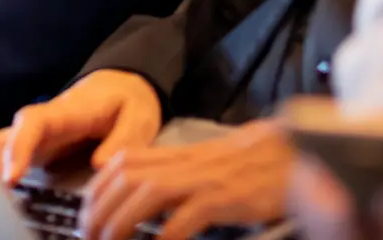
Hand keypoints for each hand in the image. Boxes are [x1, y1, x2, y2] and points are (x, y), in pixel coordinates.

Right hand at [0, 70, 163, 185]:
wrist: (119, 85)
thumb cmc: (127, 100)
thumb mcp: (139, 116)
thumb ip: (123, 139)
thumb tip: (98, 165)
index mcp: (67, 111)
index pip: (33, 122)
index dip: (18, 147)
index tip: (12, 176)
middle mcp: (44, 121)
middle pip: (6, 136)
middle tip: (3, 195)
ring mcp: (36, 133)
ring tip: (0, 197)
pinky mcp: (34, 144)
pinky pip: (2, 151)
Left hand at [83, 120, 294, 239]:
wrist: (297, 151)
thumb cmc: (253, 164)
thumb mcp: (206, 164)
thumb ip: (175, 174)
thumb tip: (141, 190)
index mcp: (176, 154)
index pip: (120, 163)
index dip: (95, 189)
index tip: (85, 215)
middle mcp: (183, 163)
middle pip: (124, 177)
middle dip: (98, 209)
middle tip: (87, 236)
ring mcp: (203, 179)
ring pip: (146, 193)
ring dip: (120, 222)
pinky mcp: (226, 197)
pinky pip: (186, 217)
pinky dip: (165, 236)